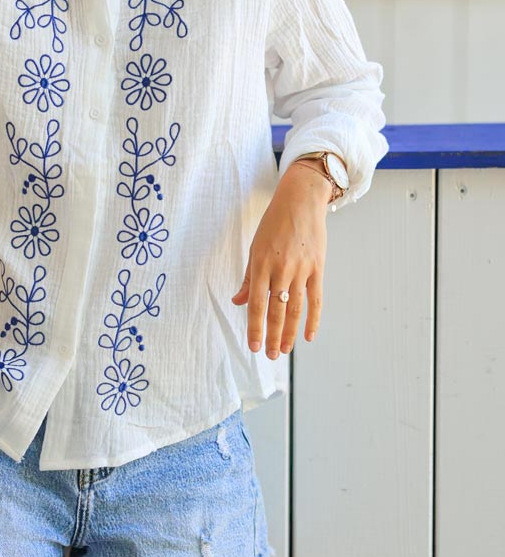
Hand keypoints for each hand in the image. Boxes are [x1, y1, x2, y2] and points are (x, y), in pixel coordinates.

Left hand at [230, 163, 329, 358]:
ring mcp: (301, 270)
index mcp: (261, 264)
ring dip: (289, 333)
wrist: (300, 201)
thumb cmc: (274, 224)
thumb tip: (238, 302)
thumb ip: (248, 277)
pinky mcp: (317, 268)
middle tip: (269, 355)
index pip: (256, 304)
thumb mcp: (255, 247)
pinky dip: (313, 319)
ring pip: (296, 309)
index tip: (253, 346)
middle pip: (276, 311)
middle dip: (272, 336)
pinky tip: (309, 335)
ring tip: (284, 351)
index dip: (254, 327)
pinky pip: (316, 299)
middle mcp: (281, 270)